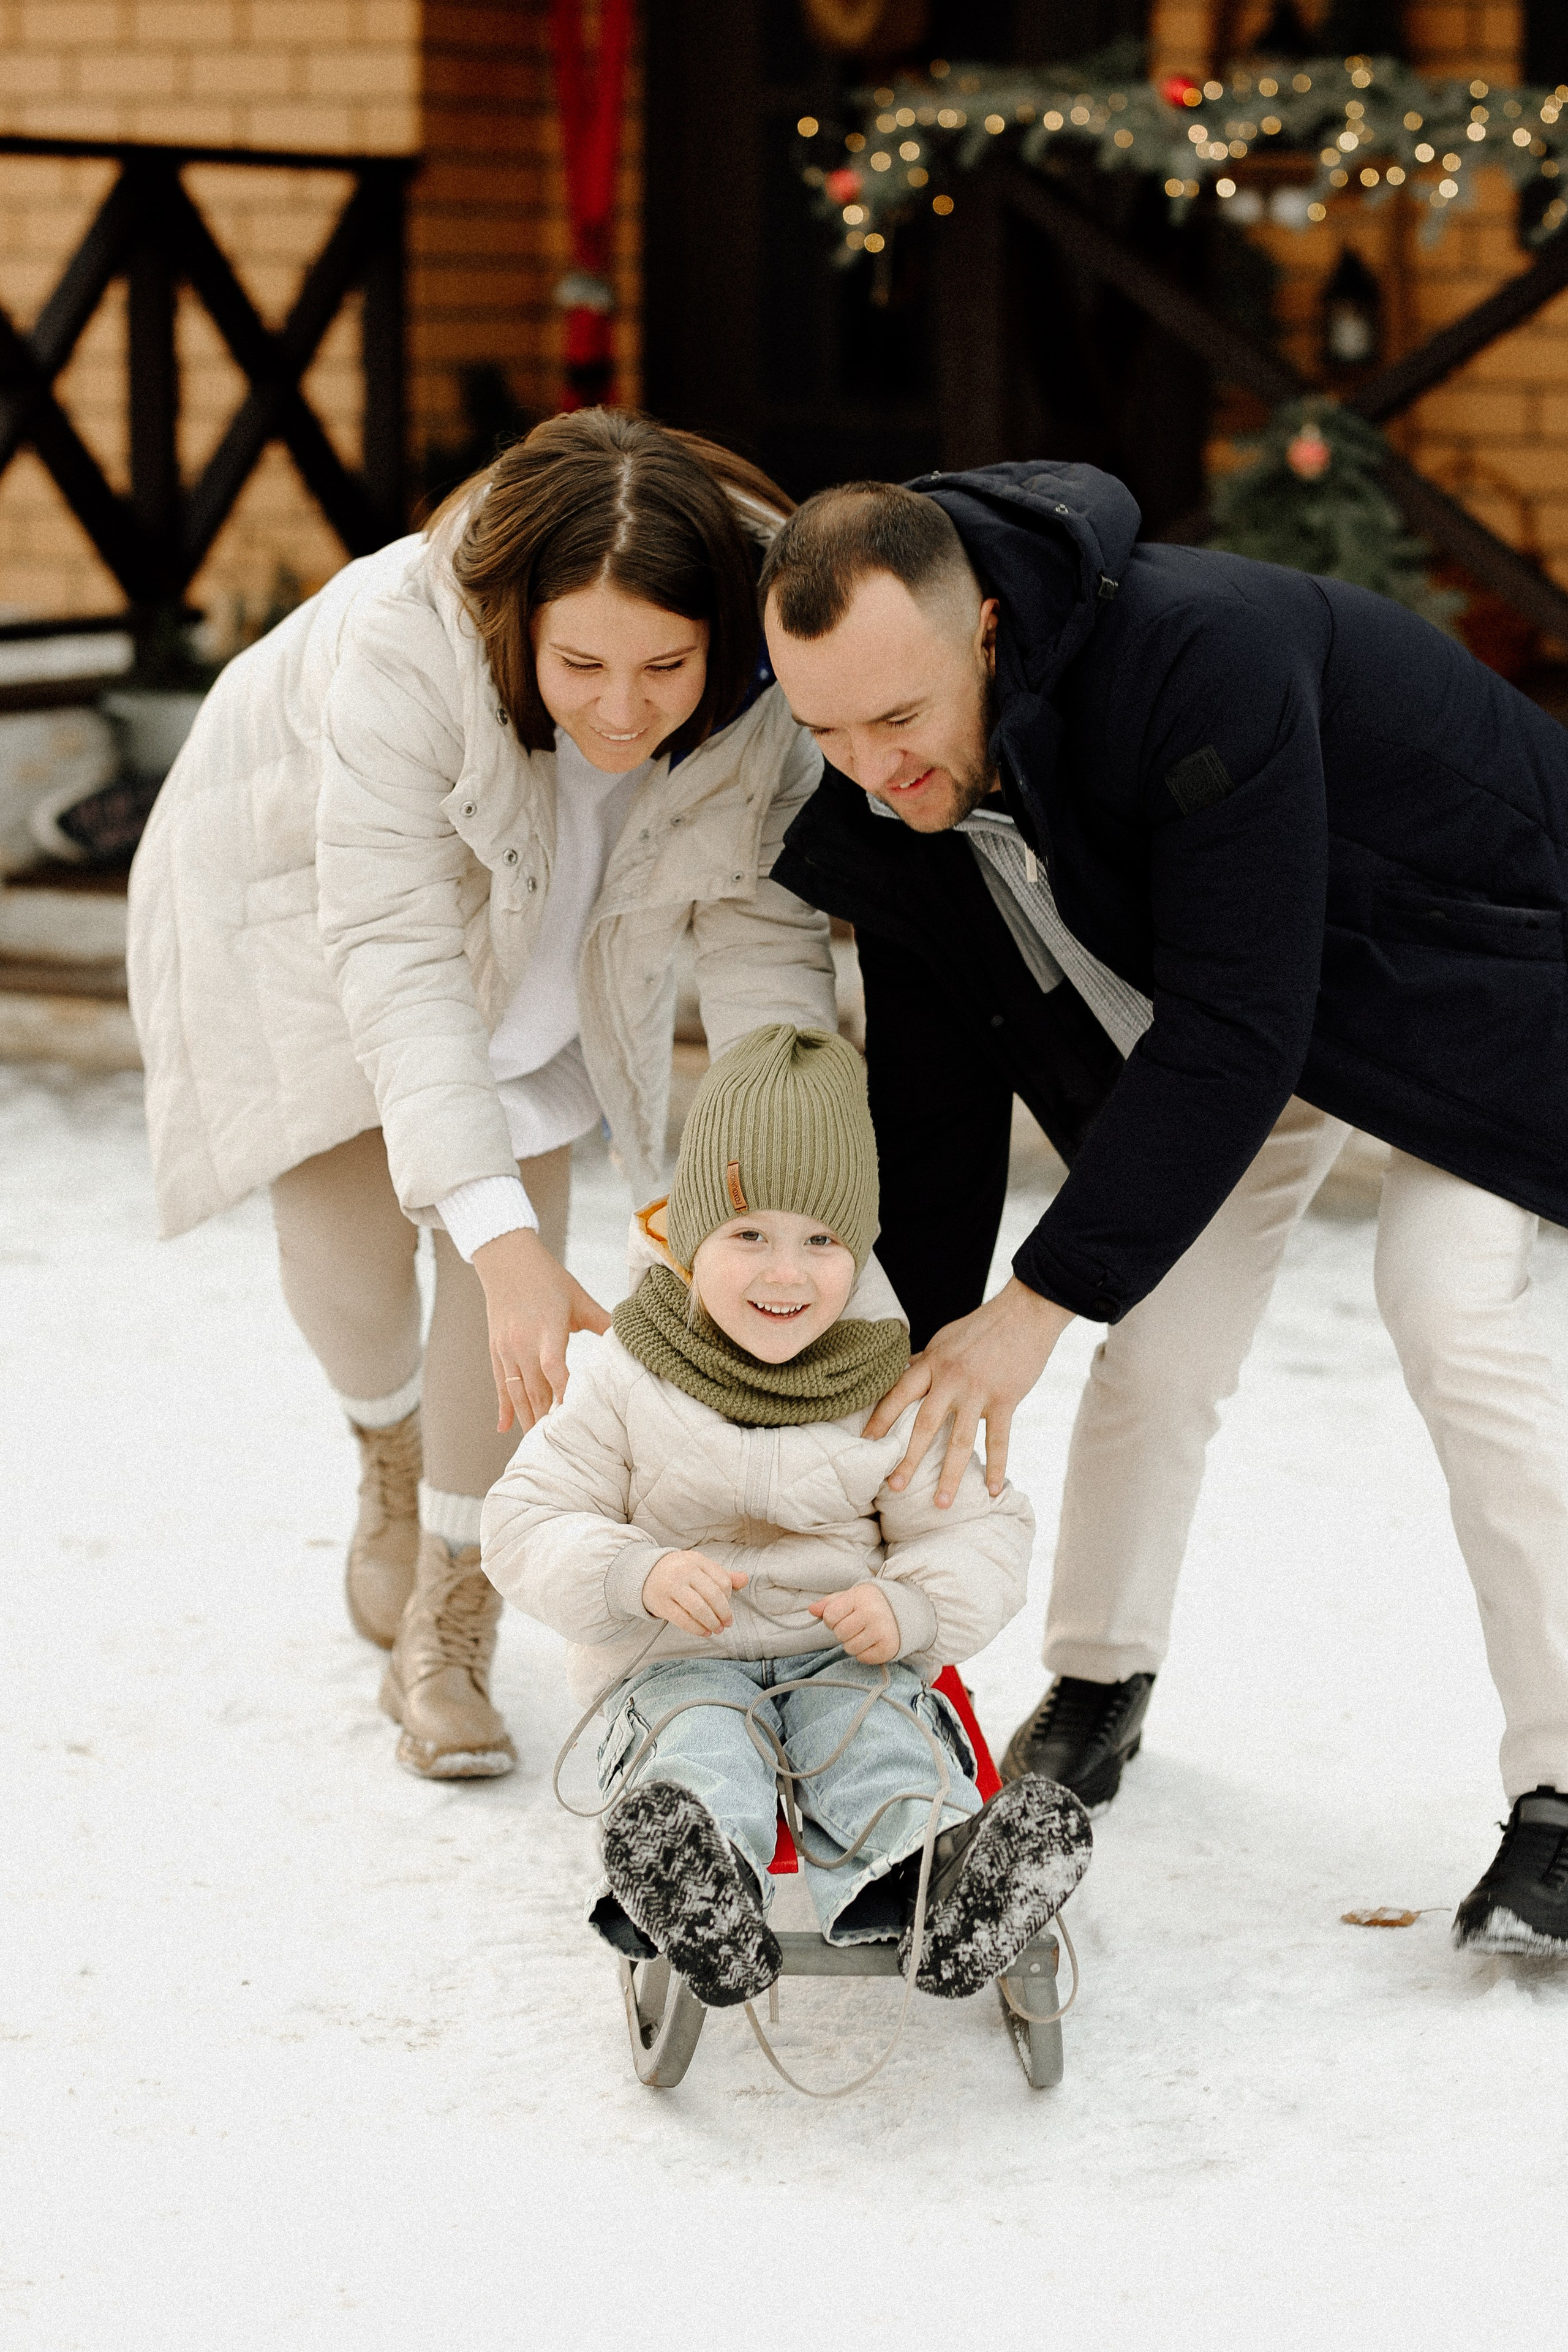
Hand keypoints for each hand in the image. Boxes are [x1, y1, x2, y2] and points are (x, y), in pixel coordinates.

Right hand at [473, 1225, 611, 1433]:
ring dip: (528, 1419)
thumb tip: (633, 1334)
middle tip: (560, 1448)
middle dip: (547, 1419)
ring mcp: (507, 1349)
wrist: (506, 1260)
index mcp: (547, 1329)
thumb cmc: (549, 1279)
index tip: (571, 1416)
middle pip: (535, 1389)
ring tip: (538, 1445)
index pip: (554, 1367)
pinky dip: (504, 1408)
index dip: (562, 1392)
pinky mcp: (496, 1351)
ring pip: (517, 1393)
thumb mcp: (578, 1297)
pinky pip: (500, 1386)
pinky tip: (504, 1429)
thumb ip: (603, 1321)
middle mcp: (523, 1343)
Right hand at [643, 1550, 747, 1637]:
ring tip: (717, 1629)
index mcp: (697, 1560)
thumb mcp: (700, 1567)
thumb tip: (745, 1579)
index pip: (722, 1580)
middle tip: (728, 1623)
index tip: (727, 1605)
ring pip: (698, 1608)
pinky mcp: (661, 1603)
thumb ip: (722, 1574)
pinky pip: (683, 1619)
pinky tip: (704, 1632)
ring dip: (712, 1622)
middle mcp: (684, 1571)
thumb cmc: (679, 1571)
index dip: (729, 1596)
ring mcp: (671, 1587)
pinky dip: (697, 1629)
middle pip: (712, 1595)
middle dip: (724, 1613)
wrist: (644, 1572)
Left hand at [809, 1581, 899, 1664]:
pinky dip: (865, 1653)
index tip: (844, 1616)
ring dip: (853, 1643)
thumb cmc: (874, 1603)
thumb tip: (812, 1610)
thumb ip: (830, 1603)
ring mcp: (881, 1631)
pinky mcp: (888, 1648)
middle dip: (843, 1632)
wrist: (907, 1610)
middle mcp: (872, 1613)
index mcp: (860, 1596)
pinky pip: (863, 1658)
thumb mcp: (853, 1596)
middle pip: (839, 1634)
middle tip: (857, 1625)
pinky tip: (873, 1642)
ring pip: (849, 1648)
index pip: (830, 1616)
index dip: (832, 1619)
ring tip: (865, 1633)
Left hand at [865, 1277, 1073, 1506]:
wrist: (1025, 1312)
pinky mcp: (1005, 1399)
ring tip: (941, 1503)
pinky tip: (992, 1490)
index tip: (865, 1443)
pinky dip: (997, 1467)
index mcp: (932, 1363)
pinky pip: (999, 1439)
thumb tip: (904, 1373)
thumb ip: (925, 1361)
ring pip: (959, 1440)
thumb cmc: (984, 1326)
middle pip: (923, 1425)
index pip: (898, 1394)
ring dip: (950, 1475)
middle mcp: (950, 1379)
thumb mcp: (946, 1339)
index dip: (880, 1419)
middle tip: (892, 1487)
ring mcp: (978, 1391)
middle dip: (907, 1459)